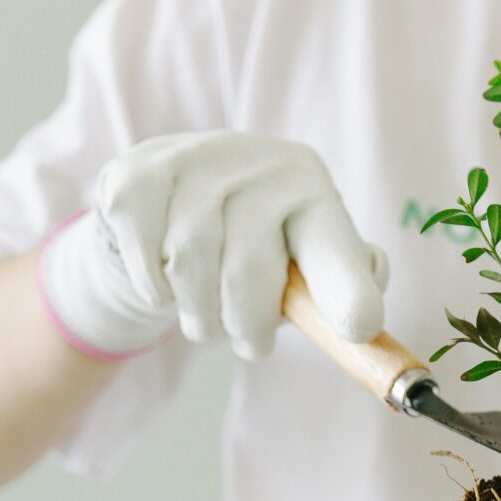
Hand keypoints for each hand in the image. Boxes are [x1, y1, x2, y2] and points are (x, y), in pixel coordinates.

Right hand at [38, 133, 388, 362]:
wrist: (164, 213)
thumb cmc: (249, 251)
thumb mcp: (303, 267)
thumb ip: (343, 287)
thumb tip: (365, 315)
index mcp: (310, 186)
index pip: (332, 248)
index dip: (346, 291)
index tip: (359, 326)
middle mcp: (256, 161)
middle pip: (249, 275)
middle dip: (246, 328)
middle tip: (248, 340)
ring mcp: (191, 160)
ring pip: (191, 272)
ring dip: (199, 316)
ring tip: (206, 313)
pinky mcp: (135, 176)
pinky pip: (148, 267)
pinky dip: (156, 293)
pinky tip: (165, 278)